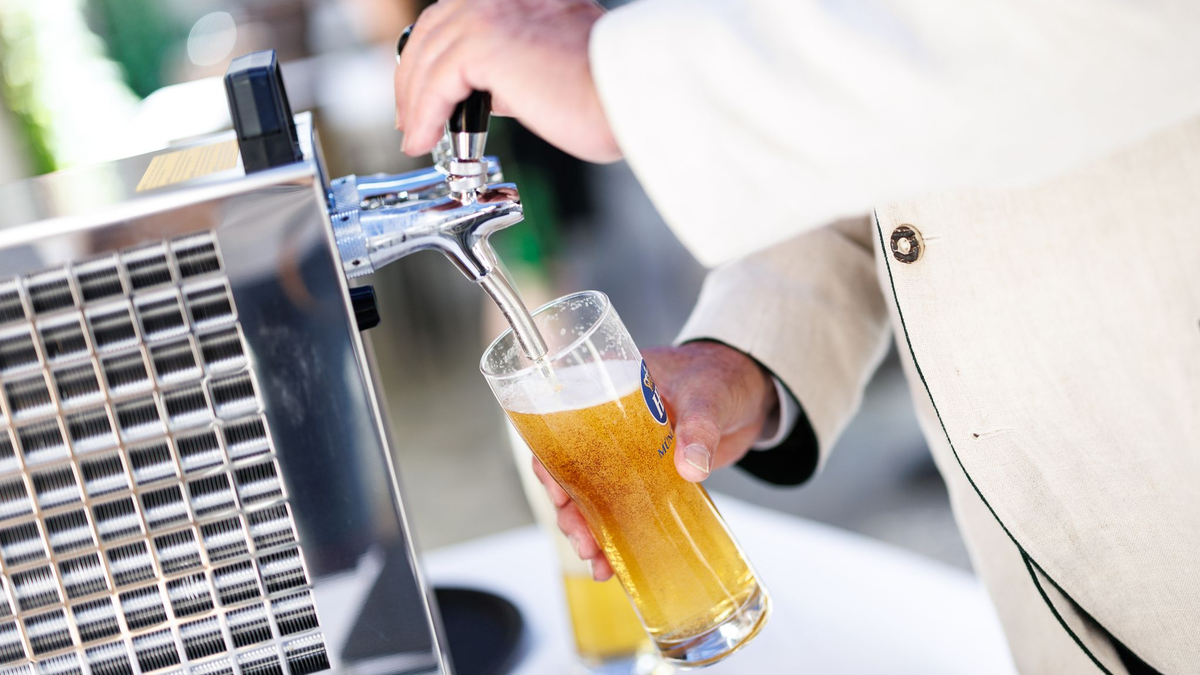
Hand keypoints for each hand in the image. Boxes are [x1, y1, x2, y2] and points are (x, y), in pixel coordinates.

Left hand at [394, 0, 620, 162]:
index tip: (422, 96)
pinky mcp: (486, 42)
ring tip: (417, 138)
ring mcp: (492, 11)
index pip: (455, 19)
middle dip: (414, 80)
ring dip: (416, 104)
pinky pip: (436, 81)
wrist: (629, 98)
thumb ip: (512, 69)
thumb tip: (484, 91)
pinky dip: (424, 114)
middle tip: (411, 121)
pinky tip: (425, 138)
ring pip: (429, 56)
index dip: (431, 58)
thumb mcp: (548, 68)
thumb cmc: (605, 94)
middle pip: (432, 30)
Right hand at [532, 341, 778, 579]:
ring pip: (591, 493)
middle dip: (570, 510)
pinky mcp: (645, 474)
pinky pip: (621, 504)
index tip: (559, 495)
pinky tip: (616, 560)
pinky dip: (617, 532)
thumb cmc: (720, 376)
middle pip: (569, 469)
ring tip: (598, 562)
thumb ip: (700, 428)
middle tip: (584, 541)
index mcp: (605, 386)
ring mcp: (624, 451)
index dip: (550, 463)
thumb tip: (691, 467)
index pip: (558, 426)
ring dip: (589, 528)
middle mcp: (605, 421)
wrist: (751, 390)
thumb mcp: (708, 397)